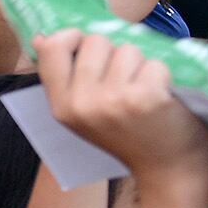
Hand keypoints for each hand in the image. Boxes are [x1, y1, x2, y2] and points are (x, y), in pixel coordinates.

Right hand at [34, 30, 207, 180]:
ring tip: (142, 90)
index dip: (73, 38)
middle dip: (113, 53)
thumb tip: (40, 38)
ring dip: (140, 65)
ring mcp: (113, 100)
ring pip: (127, 50)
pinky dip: (162, 75)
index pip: (53, 49)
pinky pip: (154, 63)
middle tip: (123, 80)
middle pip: (95, 41)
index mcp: (61, 106)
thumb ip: (63, 76)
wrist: (166, 169)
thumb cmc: (126, 136)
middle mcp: (82, 103)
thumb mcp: (83, 111)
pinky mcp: (146, 97)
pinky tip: (161, 97)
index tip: (89, 49)